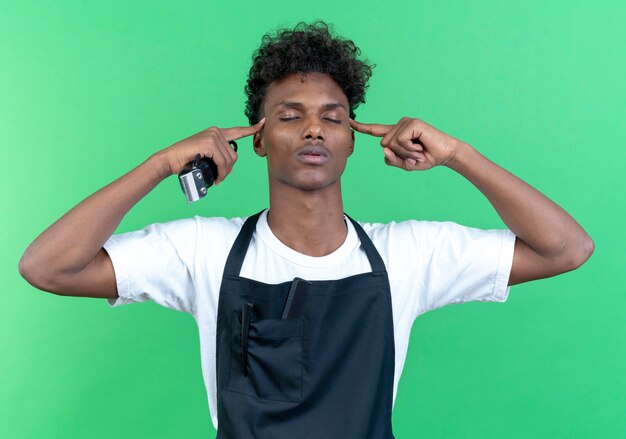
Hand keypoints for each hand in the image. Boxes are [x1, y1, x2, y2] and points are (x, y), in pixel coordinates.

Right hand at [155, 118, 264, 182]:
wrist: (170, 160)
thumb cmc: (187, 160)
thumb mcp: (207, 156)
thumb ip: (219, 156)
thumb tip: (230, 166)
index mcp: (216, 133)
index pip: (237, 131)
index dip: (251, 129)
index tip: (263, 123)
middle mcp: (216, 132)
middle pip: (234, 155)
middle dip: (229, 169)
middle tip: (220, 177)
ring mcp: (212, 136)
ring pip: (229, 160)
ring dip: (224, 173)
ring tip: (216, 178)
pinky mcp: (208, 143)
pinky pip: (222, 161)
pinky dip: (221, 172)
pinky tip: (216, 177)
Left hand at [350, 117, 464, 170]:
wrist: (445, 155)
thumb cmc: (426, 158)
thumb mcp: (405, 164)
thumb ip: (392, 160)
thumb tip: (384, 149)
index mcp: (395, 133)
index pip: (376, 130)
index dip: (362, 127)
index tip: (349, 121)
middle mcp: (399, 125)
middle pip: (383, 144)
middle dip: (399, 155)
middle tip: (415, 154)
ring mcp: (405, 122)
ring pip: (390, 143)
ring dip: (405, 153)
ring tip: (419, 151)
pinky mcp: (412, 123)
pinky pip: (400, 141)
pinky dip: (409, 149)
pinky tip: (420, 147)